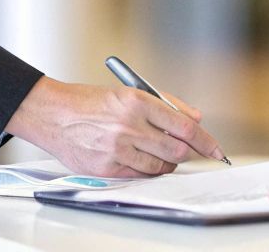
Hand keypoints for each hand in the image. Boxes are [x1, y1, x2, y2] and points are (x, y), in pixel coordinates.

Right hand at [6, 77, 223, 177]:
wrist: (54, 114)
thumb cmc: (91, 102)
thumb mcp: (131, 92)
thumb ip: (167, 105)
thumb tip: (196, 119)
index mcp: (138, 102)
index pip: (184, 126)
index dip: (205, 141)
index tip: (215, 149)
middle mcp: (129, 126)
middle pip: (176, 150)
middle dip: (188, 154)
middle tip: (189, 153)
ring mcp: (117, 149)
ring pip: (160, 166)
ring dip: (168, 163)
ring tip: (160, 153)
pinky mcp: (106, 167)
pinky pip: (139, 175)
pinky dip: (148, 171)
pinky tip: (143, 160)